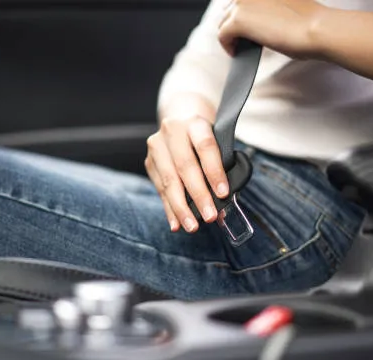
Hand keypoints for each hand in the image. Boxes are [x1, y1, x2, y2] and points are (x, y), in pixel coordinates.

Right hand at [145, 116, 228, 232]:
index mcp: (194, 122)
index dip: (214, 171)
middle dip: (198, 195)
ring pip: (169, 181)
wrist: (180, 121)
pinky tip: (176, 223)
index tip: (223, 194)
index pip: (205, 147)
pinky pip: (160, 190)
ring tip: (192, 225)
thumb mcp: (217, 143)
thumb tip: (223, 207)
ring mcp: (157, 146)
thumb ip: (221, 170)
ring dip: (181, 207)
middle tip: (209, 216)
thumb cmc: (204, 138)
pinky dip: (169, 209)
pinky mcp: (149, 162)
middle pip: (185, 166)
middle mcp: (172, 131)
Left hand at [218, 0, 327, 58]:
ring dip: (230, 34)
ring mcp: (243, 2)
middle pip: (231, 8)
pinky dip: (227, 46)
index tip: (248, 28)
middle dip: (234, 24)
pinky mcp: (238, 21)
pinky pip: (222, 35)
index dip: (245, 15)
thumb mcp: (289, 6)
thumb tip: (262, 20)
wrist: (317, 29)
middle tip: (241, 39)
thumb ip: (271, 7)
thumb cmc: (311, 21)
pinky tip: (236, 53)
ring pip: (224, 20)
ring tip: (239, 47)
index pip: (244, 0)